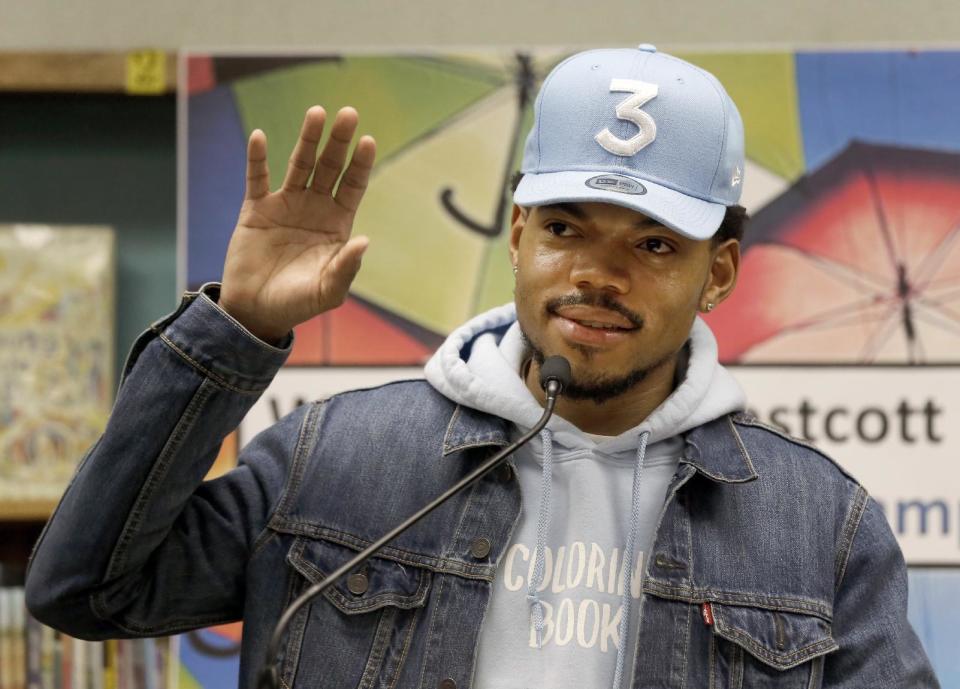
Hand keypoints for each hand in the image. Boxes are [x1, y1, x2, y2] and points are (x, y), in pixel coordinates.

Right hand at [218, 106, 375, 342]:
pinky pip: (257, 178)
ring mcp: (285, 205)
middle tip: (349, 114)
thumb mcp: (328, 291)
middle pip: (329, 167)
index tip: (369, 141)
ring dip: (308, 139)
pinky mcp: (256, 209)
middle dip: (339, 141)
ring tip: (317, 113)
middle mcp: (314, 208)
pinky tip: (261, 137)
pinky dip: (258, 158)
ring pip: (298, 164)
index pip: (353, 186)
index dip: (361, 164)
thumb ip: (346, 267)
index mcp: (336, 224)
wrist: (256, 312)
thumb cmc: (297, 303)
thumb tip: (364, 241)